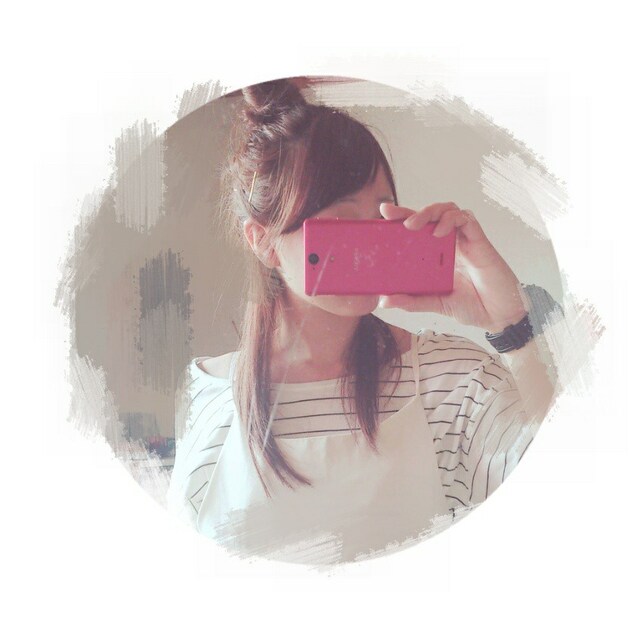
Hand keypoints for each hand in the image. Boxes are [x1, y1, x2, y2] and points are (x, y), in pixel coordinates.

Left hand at [378, 202, 526, 332]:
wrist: (499, 316)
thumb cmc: (472, 306)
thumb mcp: (435, 304)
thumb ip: (412, 301)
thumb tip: (384, 301)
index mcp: (437, 255)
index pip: (418, 229)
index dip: (402, 216)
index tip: (384, 212)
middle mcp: (450, 243)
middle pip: (431, 214)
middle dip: (413, 210)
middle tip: (397, 219)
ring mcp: (465, 240)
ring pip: (448, 210)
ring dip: (430, 211)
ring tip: (415, 225)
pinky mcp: (480, 241)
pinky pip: (466, 219)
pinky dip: (452, 220)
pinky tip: (440, 232)